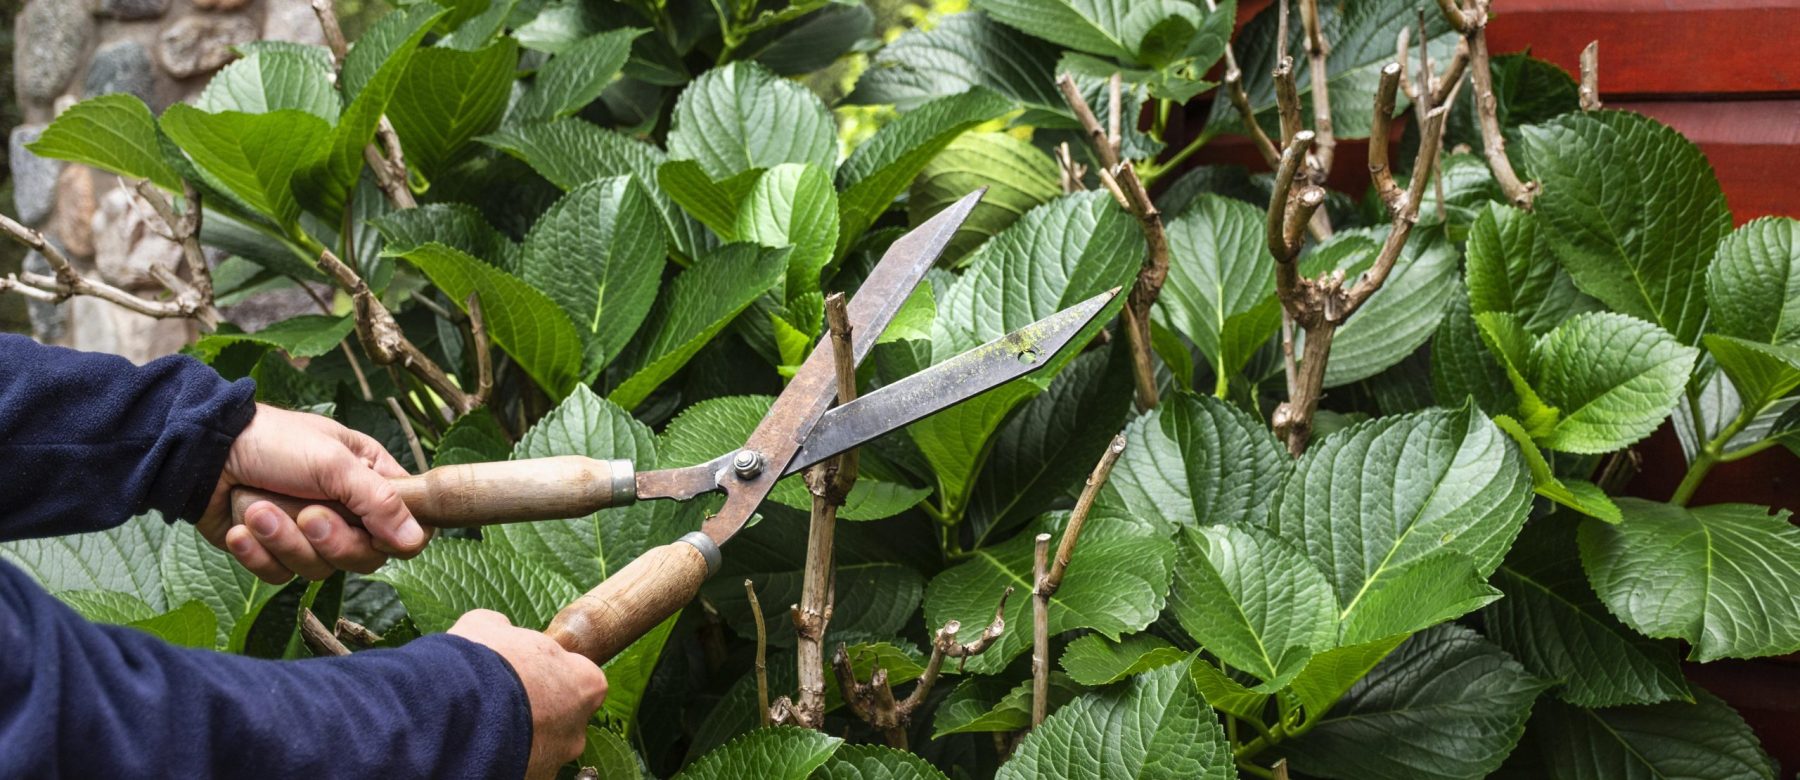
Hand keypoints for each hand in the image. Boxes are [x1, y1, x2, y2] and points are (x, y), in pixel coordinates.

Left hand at [198, 403, 427, 582]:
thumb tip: (416, 540)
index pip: (409, 524)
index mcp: (370, 479)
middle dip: (330, 540)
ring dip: (283, 540)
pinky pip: (279, 575)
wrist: (203, 454)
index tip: (374, 531)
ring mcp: (309, 534)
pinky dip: (257, 554)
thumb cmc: (273, 442)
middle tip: (306, 515)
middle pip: (364, 557)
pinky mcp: (274, 552)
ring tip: (258, 510)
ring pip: (319, 569)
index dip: (395, 536)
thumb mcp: (333, 462)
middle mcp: (346, 510)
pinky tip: (241, 528)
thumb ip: (378, 501)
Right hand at [449, 610, 607, 778]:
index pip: (582, 678)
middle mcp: (579, 726)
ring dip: (523, 738)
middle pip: (566, 717)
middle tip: (505, 701)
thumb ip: (506, 630)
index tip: (529, 673)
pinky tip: (482, 746)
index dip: (554, 675)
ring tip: (487, 727)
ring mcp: (556, 758)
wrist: (451, 707)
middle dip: (540, 711)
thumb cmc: (482, 661)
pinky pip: (525, 767)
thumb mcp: (489, 626)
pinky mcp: (533, 779)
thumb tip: (501, 630)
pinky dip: (508, 758)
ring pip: (544, 748)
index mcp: (585, 682)